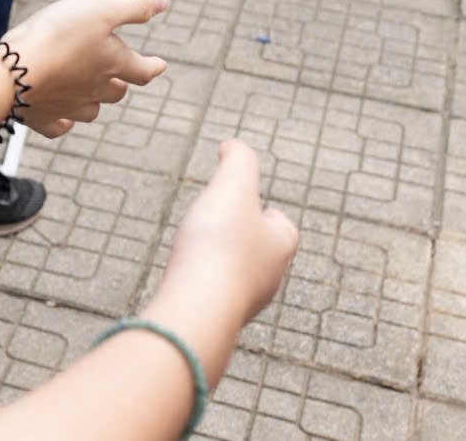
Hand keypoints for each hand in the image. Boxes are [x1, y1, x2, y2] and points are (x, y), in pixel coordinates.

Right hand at [3, 0, 170, 137]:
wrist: (15, 71)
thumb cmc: (59, 35)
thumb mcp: (101, 8)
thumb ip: (134, 6)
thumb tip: (164, 0)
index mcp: (113, 64)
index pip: (143, 70)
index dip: (152, 66)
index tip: (160, 65)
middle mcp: (95, 90)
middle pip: (116, 92)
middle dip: (120, 84)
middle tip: (120, 77)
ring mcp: (69, 107)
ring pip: (90, 111)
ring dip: (94, 101)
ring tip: (91, 92)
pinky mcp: (42, 117)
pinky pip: (58, 126)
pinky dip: (63, 121)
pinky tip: (63, 118)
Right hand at [146, 141, 296, 341]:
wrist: (199, 305)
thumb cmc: (220, 244)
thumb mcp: (233, 185)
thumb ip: (238, 159)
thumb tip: (232, 146)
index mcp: (281, 246)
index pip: (283, 225)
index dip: (265, 211)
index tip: (245, 201)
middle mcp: (270, 278)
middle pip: (260, 252)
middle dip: (241, 238)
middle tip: (218, 224)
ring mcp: (245, 302)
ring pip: (236, 275)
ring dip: (219, 261)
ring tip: (194, 249)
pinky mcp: (219, 319)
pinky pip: (213, 296)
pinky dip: (201, 284)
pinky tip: (183, 278)